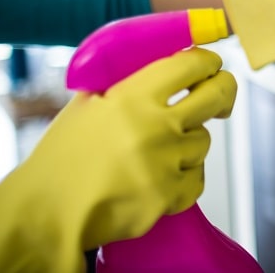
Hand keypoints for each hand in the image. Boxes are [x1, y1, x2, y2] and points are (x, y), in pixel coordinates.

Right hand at [0, 47, 236, 272]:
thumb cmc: (63, 158)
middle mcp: (158, 125)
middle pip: (217, 94)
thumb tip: (160, 69)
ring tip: (156, 152)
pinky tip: (161, 176)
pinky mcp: (172, 194)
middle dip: (224, 91)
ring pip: (204, 140)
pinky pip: (197, 177)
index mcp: (135, 96)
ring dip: (188, 143)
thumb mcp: (86, 105)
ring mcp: (168, 161)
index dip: (208, 61)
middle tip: (220, 95)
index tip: (211, 64)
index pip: (192, 64)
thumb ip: (123, 85)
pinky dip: (185, 176)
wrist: (50, 212)